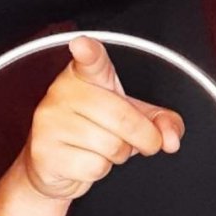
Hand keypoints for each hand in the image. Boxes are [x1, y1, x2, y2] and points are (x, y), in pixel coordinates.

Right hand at [22, 35, 184, 199]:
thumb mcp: (131, 118)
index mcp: (85, 76)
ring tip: (103, 148)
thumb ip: (160, 121)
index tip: (83, 45)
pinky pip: (94, 167)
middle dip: (144, 138)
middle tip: (144, 142)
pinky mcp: (45, 152)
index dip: (88, 52)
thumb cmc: (92, 131)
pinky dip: (100, 170)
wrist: (51, 164)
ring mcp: (50, 122)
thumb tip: (171, 138)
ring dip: (118, 155)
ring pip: (111, 146)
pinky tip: (85, 160)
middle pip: (122, 118)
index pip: (90, 61)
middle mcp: (63, 93)